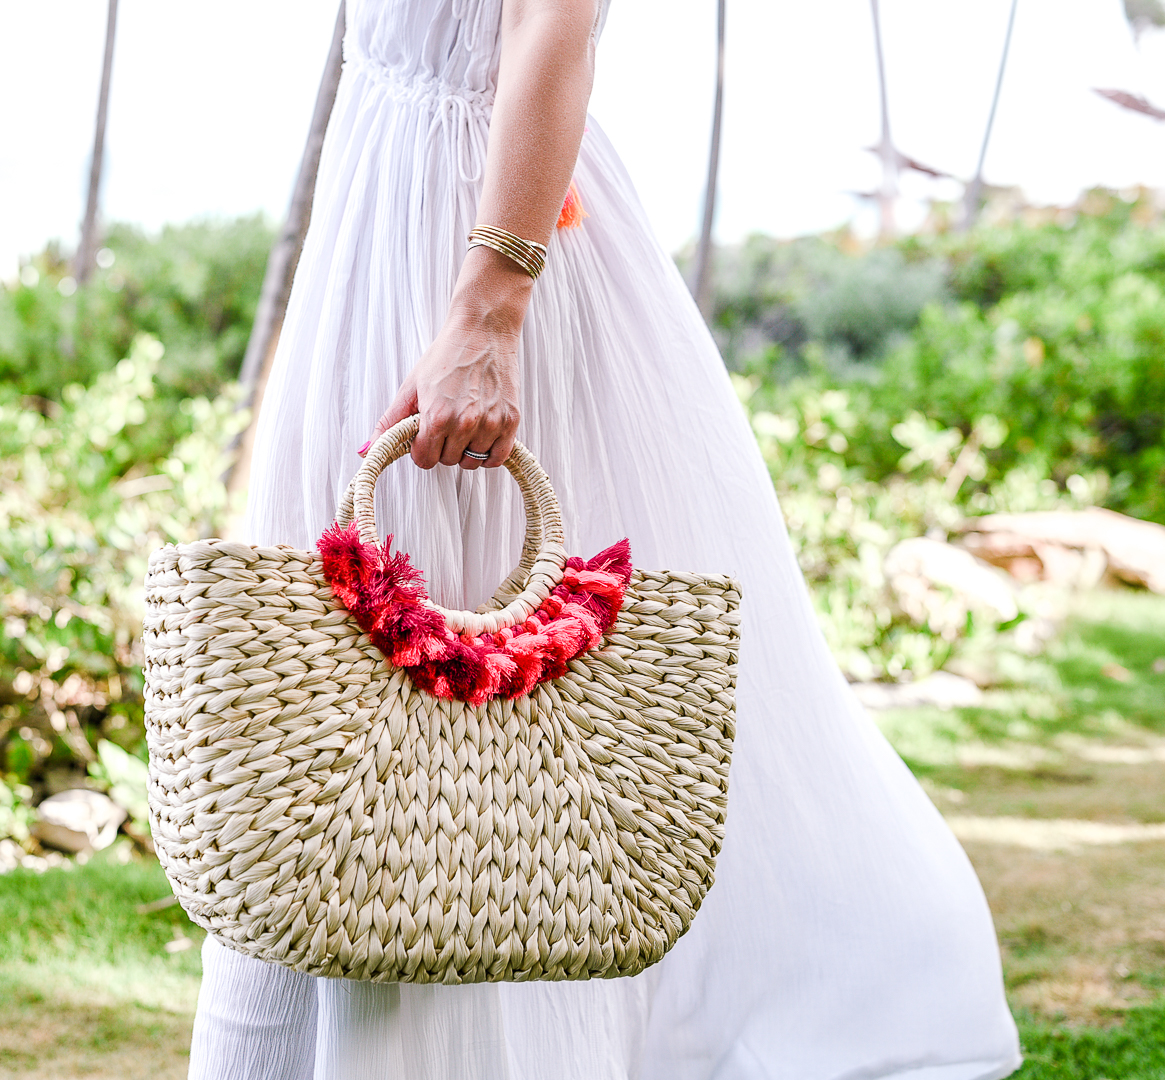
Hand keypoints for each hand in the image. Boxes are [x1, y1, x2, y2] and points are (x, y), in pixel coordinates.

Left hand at [365, 316, 520, 469]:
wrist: (483, 330)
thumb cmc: (447, 355)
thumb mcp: (411, 386)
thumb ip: (389, 422)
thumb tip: (367, 449)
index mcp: (437, 417)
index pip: (425, 460)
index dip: (422, 449)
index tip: (426, 435)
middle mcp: (464, 423)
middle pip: (448, 461)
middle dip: (444, 447)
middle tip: (447, 423)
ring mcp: (490, 423)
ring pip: (472, 461)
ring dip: (466, 449)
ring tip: (465, 425)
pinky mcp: (511, 421)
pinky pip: (497, 457)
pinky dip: (489, 453)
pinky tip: (482, 436)